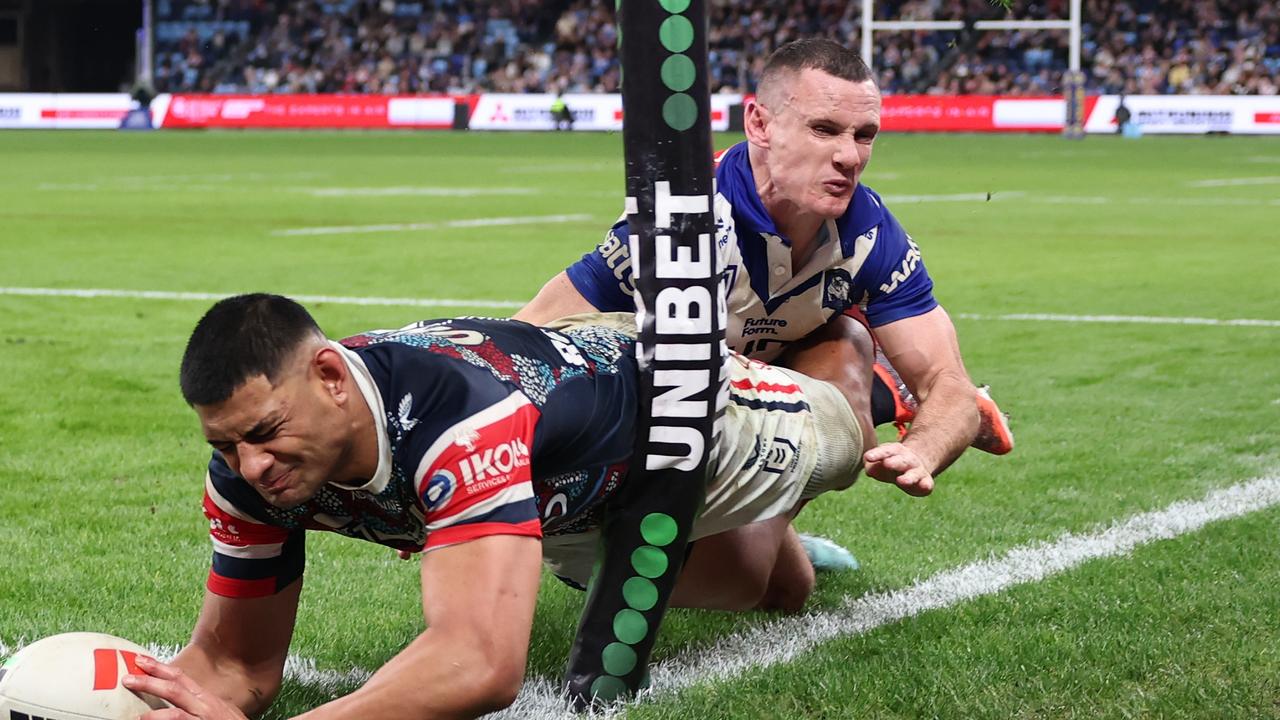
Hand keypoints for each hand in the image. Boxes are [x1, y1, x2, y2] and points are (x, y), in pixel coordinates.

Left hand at [123, 656, 250, 719]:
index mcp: (207, 698)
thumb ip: (200, 705)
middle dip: (150, 681)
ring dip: (154, 715)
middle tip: (127, 678)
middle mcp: (205, 706)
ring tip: (137, 717)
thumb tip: (179, 704)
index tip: (141, 661)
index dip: (160, 668)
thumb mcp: (220, 711)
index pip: (180, 677)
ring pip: (175, 714)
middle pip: (174, 689)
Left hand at [863, 442, 933, 495]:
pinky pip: (927, 484)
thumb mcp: (879, 464)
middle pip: (901, 460)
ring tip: (901, 481)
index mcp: (895, 451)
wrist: (915, 464)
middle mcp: (908, 459)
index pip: (886, 451)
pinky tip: (925, 487)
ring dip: (908, 477)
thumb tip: (868, 471)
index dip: (877, 454)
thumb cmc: (891, 464)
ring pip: (914, 473)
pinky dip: (926, 485)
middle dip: (894, 462)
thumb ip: (872, 466)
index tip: (868, 457)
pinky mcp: (925, 482)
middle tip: (886, 463)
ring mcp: (918, 471)